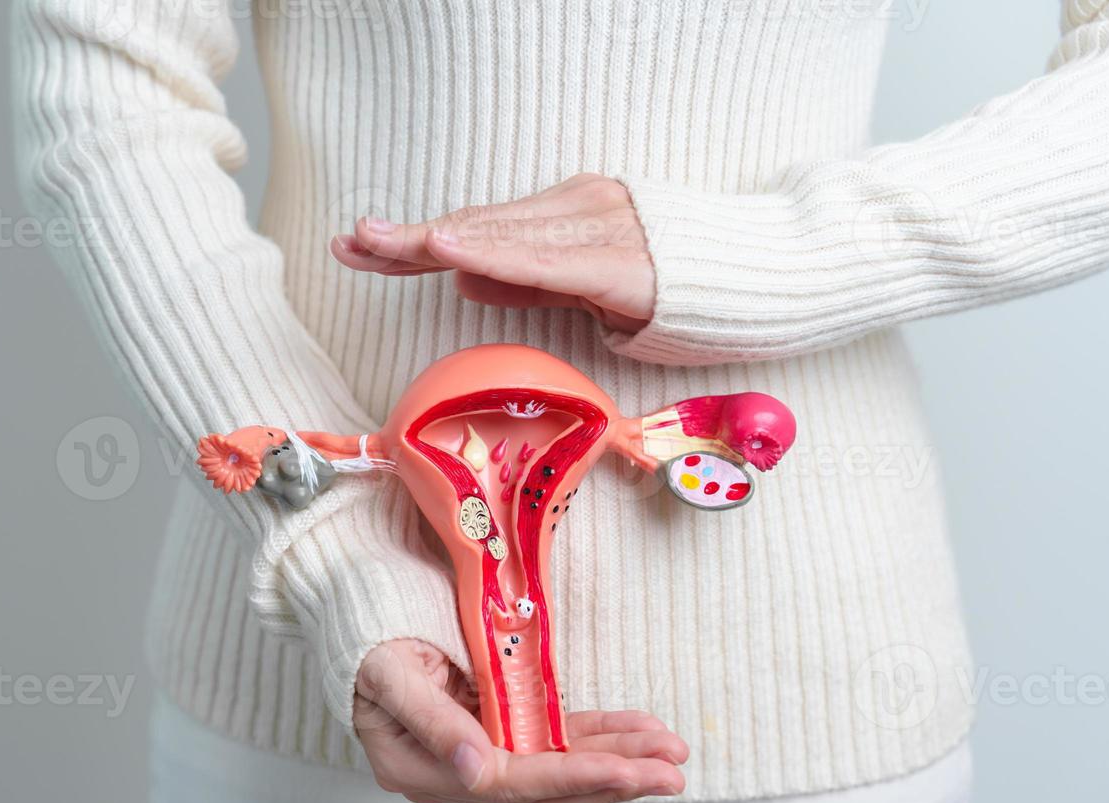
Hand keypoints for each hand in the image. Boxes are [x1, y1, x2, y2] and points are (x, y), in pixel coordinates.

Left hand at [330, 173, 655, 333]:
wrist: (758, 279)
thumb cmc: (675, 287)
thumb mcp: (586, 289)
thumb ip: (526, 283)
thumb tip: (463, 280)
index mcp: (565, 215)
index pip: (478, 228)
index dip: (416, 240)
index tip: (361, 247)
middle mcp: (576, 208)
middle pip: (478, 227)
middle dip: (408, 240)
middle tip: (350, 244)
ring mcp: (598, 228)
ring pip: (501, 237)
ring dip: (433, 240)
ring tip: (375, 243)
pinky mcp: (618, 261)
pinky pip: (545, 260)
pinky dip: (493, 254)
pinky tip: (448, 247)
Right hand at [353, 639, 687, 802]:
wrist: (353, 615)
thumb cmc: (364, 639)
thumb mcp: (389, 673)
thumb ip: (433, 722)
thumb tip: (477, 774)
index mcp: (420, 768)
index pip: (508, 785)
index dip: (573, 778)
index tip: (628, 771)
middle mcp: (452, 774)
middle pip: (542, 791)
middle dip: (612, 780)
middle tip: (673, 772)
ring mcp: (474, 756)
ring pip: (555, 770)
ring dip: (615, 761)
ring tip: (670, 753)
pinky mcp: (492, 731)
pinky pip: (550, 743)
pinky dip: (594, 738)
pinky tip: (636, 733)